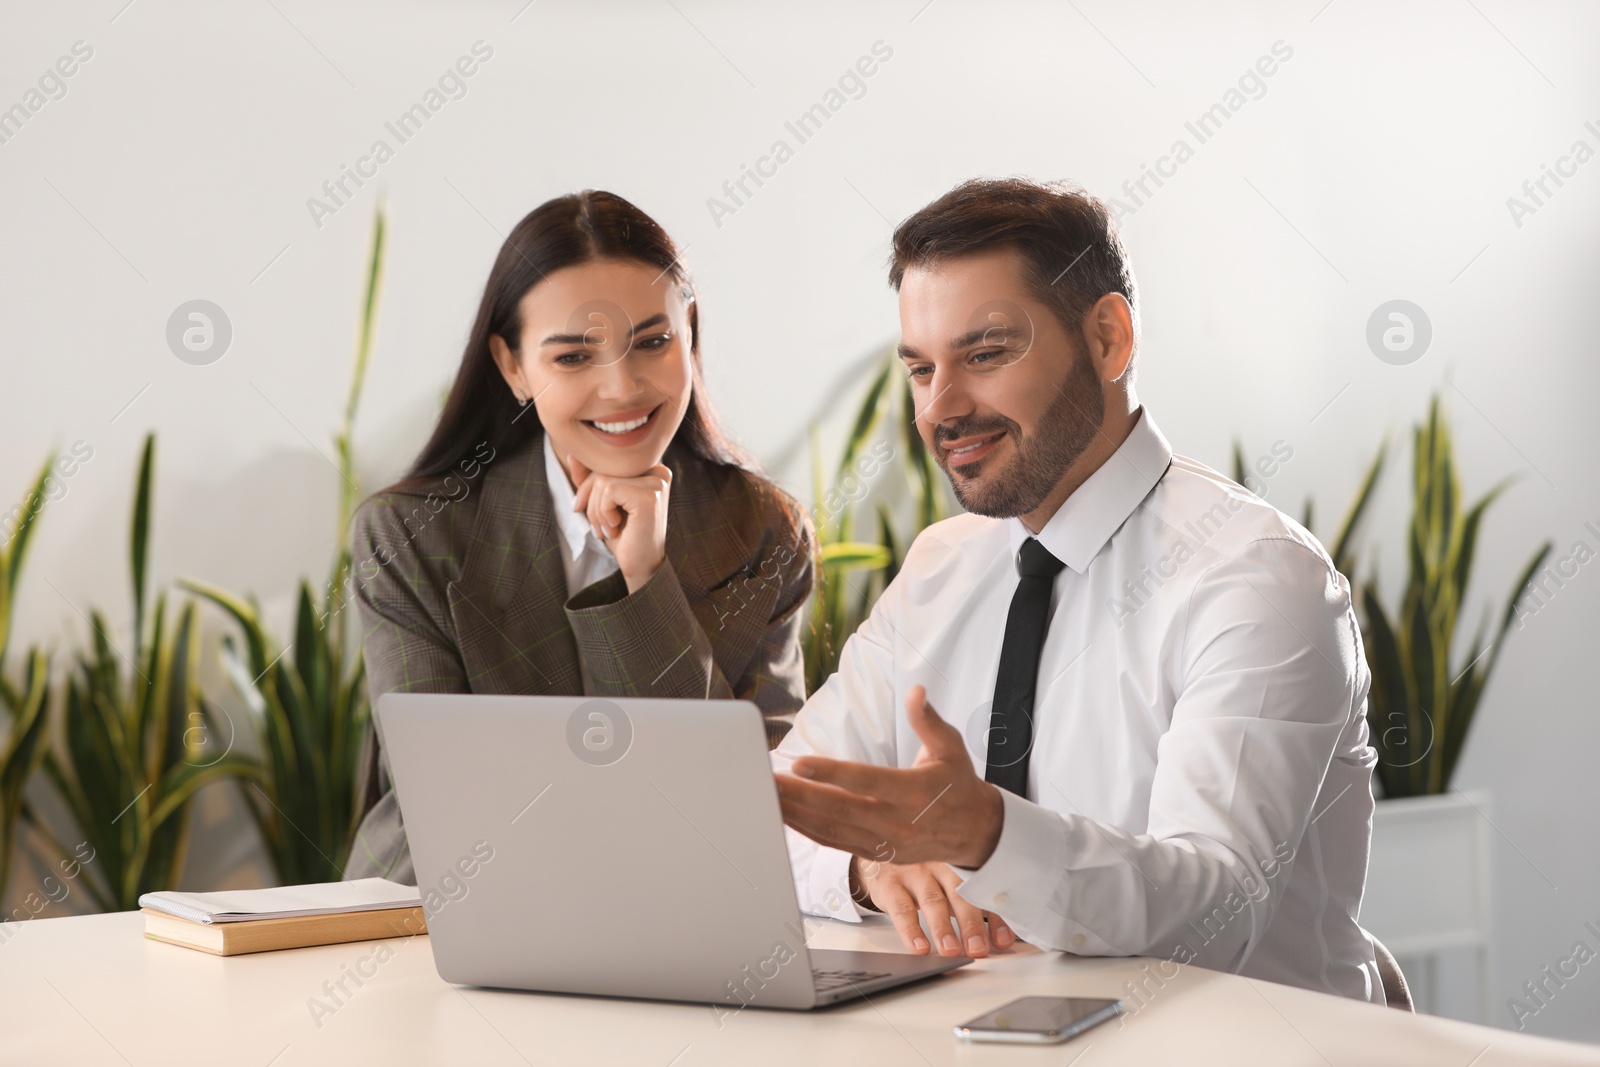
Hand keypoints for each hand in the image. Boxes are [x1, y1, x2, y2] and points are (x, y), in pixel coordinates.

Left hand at [567, 454, 671, 592]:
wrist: (641, 566)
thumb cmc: (623, 536)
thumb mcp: (601, 504)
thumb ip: (589, 479)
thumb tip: (572, 454)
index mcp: (651, 469)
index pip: (607, 463)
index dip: (587, 486)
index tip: (580, 508)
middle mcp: (659, 471)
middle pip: (604, 469)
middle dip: (589, 499)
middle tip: (598, 526)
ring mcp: (656, 482)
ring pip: (603, 480)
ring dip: (596, 510)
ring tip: (607, 529)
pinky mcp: (650, 495)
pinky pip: (608, 490)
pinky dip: (603, 512)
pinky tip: (616, 527)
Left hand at [775, 685, 1004, 868]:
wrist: (975, 832)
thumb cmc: (958, 785)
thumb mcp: (951, 748)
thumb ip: (928, 721)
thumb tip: (916, 692)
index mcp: (915, 791)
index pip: (866, 781)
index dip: (831, 774)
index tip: (799, 764)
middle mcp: (898, 821)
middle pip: (840, 809)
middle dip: (799, 796)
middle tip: (767, 782)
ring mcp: (886, 842)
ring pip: (832, 831)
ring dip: (796, 815)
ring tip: (767, 798)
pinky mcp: (878, 854)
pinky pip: (836, 844)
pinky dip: (808, 831)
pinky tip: (786, 817)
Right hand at [852, 855, 1016, 957]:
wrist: (886, 852)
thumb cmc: (927, 874)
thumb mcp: (951, 881)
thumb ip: (975, 903)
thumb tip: (1003, 937)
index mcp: (961, 864)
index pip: (983, 892)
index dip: (995, 917)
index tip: (1003, 942)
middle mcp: (940, 865)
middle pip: (959, 894)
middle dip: (971, 923)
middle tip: (978, 948)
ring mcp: (915, 873)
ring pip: (932, 901)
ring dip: (943, 928)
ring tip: (951, 951)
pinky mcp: (891, 884)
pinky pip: (902, 909)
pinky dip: (911, 930)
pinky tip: (920, 947)